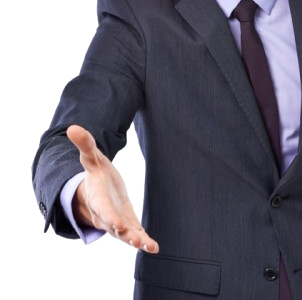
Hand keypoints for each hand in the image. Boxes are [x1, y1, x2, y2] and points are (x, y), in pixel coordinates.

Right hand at [67, 124, 158, 252]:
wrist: (95, 192)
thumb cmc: (95, 175)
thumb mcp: (91, 158)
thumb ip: (85, 145)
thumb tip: (73, 127)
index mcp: (98, 199)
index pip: (103, 209)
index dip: (109, 216)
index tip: (117, 224)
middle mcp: (106, 215)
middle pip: (114, 227)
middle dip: (124, 233)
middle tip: (133, 239)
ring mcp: (117, 223)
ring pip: (126, 235)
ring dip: (136, 241)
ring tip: (148, 246)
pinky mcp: (128, 225)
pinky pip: (135, 235)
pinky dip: (144, 242)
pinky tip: (154, 248)